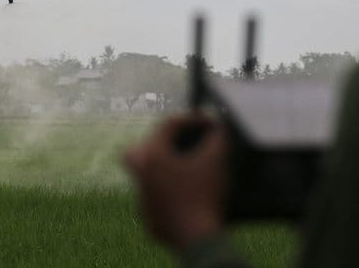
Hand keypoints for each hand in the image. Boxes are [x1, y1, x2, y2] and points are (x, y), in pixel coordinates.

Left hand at [124, 113, 227, 251]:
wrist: (198, 239)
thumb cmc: (205, 194)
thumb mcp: (217, 158)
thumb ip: (219, 135)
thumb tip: (219, 126)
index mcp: (153, 156)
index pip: (168, 125)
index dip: (192, 118)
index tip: (210, 122)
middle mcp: (141, 176)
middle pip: (138, 149)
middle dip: (159, 142)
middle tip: (180, 143)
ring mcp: (143, 200)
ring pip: (146, 177)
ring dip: (163, 170)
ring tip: (187, 171)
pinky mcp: (150, 220)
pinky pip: (155, 200)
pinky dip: (168, 195)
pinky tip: (187, 196)